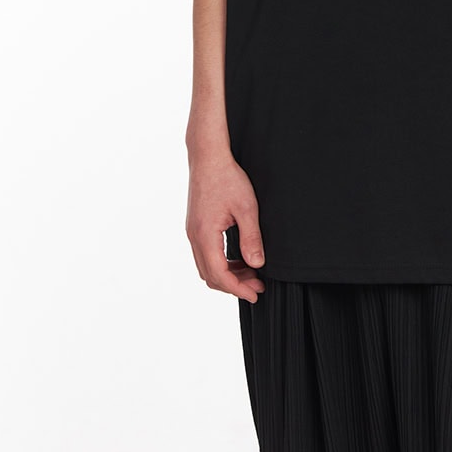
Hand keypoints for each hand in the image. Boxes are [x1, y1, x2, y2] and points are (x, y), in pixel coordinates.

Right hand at [185, 151, 266, 303]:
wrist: (208, 157)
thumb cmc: (227, 178)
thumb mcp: (247, 208)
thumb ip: (252, 238)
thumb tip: (257, 264)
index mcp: (205, 234)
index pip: (219, 274)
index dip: (237, 289)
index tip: (255, 294)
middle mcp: (194, 237)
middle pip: (210, 275)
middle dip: (234, 285)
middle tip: (258, 287)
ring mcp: (193, 232)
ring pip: (207, 266)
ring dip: (228, 275)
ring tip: (252, 274)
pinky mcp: (196, 227)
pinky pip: (206, 254)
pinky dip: (222, 263)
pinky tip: (240, 260)